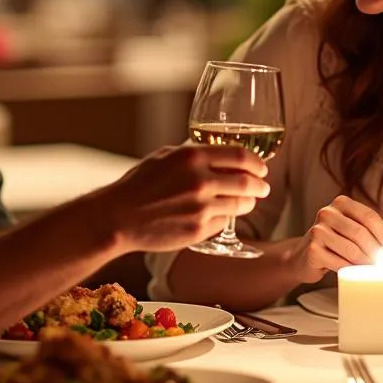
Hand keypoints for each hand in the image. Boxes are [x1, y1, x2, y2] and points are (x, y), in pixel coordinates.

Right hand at [97, 144, 270, 252]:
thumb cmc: (138, 185)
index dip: (256, 163)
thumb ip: (192, 153)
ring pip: (240, 204)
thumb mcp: (165, 156)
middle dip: (260, 185)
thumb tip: (218, 153)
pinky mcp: (199, 229)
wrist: (119, 217)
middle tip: (263, 186)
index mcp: (192, 156)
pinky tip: (217, 215)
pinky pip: (223, 222)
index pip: (240, 156)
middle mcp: (200, 180)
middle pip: (247, 181)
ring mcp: (201, 207)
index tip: (262, 167)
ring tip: (248, 201)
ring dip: (249, 202)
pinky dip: (225, 218)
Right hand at [286, 195, 382, 284]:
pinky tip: (355, 273)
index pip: (369, 216)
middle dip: (375, 251)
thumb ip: (368, 231)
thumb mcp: (350, 229)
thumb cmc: (333, 243)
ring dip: (365, 263)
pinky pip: (339, 263)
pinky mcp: (312, 250)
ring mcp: (317, 231)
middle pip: (360, 233)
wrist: (303, 256)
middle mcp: (327, 213)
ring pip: (351, 249)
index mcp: (341, 203)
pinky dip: (351, 270)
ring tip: (372, 270)